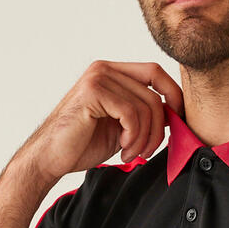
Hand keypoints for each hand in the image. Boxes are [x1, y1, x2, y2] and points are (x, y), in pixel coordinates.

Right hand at [17, 60, 184, 180]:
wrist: (49, 158)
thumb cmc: (82, 144)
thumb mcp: (122, 126)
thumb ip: (143, 114)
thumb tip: (175, 113)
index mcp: (111, 73)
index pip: (155, 72)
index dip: (173, 94)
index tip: (179, 119)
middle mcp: (104, 69)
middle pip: (154, 93)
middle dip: (159, 128)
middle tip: (147, 151)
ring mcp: (98, 78)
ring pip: (145, 106)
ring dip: (144, 138)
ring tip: (131, 153)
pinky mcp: (93, 92)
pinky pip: (131, 113)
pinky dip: (134, 136)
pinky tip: (123, 149)